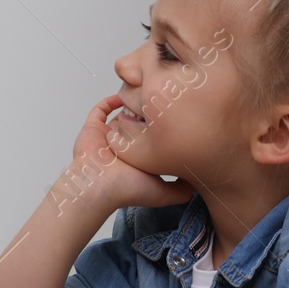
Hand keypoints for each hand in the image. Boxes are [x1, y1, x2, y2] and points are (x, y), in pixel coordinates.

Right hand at [64, 94, 194, 212]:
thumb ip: (180, 190)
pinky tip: (123, 96)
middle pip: (135, 124)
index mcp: (136, 159)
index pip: (150, 139)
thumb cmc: (127, 189)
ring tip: (144, 95)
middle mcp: (122, 147)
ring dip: (130, 105)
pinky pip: (100, 110)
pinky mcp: (93, 129)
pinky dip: (110, 102)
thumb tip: (195, 184)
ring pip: (120, 115)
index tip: (174, 117)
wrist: (99, 185)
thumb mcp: (163, 193)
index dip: (161, 127)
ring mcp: (107, 137)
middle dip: (146, 113)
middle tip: (160, 103)